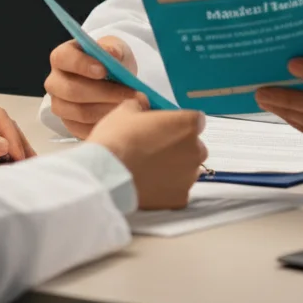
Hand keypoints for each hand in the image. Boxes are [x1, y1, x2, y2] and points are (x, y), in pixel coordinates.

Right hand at [44, 35, 138, 138]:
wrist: (114, 81)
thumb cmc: (110, 61)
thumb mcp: (114, 48)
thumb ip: (113, 49)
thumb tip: (112, 53)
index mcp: (61, 57)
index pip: (63, 59)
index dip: (81, 64)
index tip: (104, 70)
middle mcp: (55, 82)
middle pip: (72, 90)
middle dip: (104, 93)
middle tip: (130, 94)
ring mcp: (60, 105)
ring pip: (80, 112)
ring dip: (108, 110)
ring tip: (131, 107)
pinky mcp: (69, 124)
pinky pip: (84, 129)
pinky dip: (106, 125)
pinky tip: (123, 119)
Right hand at [88, 95, 206, 209]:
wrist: (106, 176)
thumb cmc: (118, 138)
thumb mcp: (125, 111)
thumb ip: (141, 104)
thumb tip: (143, 103)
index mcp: (187, 124)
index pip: (196, 120)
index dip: (180, 123)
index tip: (166, 127)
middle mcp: (195, 150)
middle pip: (194, 146)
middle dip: (180, 146)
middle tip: (155, 148)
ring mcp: (189, 177)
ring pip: (188, 169)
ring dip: (176, 167)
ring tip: (150, 169)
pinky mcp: (181, 199)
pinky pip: (178, 189)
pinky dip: (168, 188)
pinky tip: (149, 184)